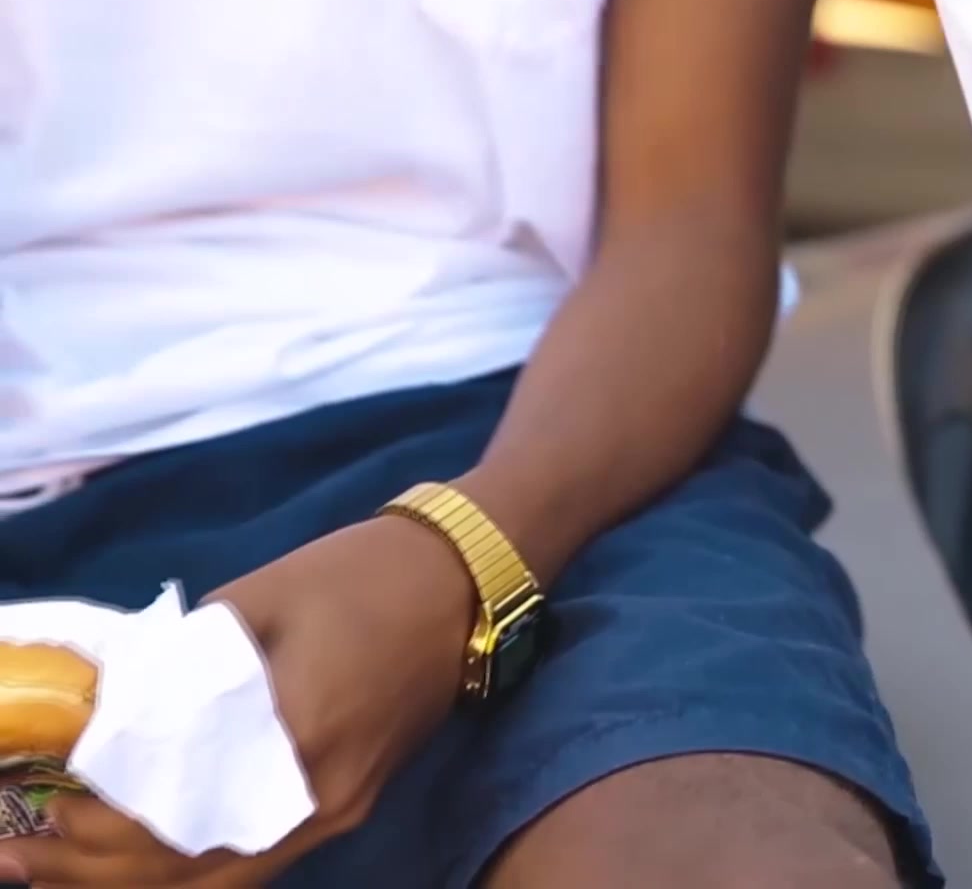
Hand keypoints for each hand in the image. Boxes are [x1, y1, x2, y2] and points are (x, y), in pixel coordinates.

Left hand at [0, 517, 474, 886]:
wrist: (465, 577)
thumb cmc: (361, 576)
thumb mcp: (253, 601)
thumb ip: (179, 668)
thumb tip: (103, 714)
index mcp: (294, 744)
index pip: (170, 822)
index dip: (94, 830)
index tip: (40, 809)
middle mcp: (319, 800)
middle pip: (191, 871)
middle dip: (102, 868)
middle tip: (33, 849)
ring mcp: (341, 809)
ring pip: (224, 876)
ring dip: (145, 874)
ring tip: (75, 856)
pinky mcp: (350, 801)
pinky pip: (258, 855)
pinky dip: (195, 862)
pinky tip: (150, 846)